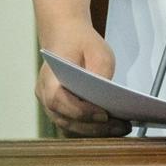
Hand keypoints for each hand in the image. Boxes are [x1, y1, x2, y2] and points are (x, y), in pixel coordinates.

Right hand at [35, 20, 129, 136]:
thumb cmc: (79, 42)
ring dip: (96, 131)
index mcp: (48, 78)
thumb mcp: (98, 51)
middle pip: (67, 120)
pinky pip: (75, 125)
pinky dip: (92, 128)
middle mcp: (44, 96)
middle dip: (96, 127)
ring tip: (122, 128)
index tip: (105, 114)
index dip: (81, 111)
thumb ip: (101, 74)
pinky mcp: (60, 111)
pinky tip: (113, 125)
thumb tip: (108, 99)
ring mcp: (49, 106)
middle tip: (122, 126)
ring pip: (71, 127)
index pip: (59, 101)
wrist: (65, 34)